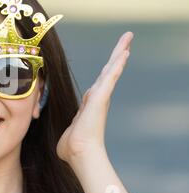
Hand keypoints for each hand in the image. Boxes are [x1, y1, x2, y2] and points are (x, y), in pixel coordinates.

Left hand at [56, 32, 133, 163]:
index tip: (114, 59)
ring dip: (120, 53)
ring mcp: (101, 97)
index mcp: (90, 104)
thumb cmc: (72, 148)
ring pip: (111, 70)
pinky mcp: (100, 98)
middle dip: (117, 54)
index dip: (107, 69)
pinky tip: (124, 53)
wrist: (79, 153)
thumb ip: (68, 128)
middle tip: (127, 40)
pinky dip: (117, 65)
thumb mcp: (68, 131)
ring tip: (128, 39)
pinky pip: (110, 77)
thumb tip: (64, 137)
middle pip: (109, 71)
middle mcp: (98, 98)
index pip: (100, 81)